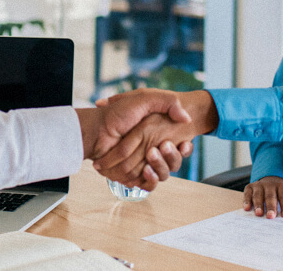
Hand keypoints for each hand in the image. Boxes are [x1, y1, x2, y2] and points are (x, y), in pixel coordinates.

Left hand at [93, 88, 216, 185]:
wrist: (97, 128)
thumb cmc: (118, 112)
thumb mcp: (145, 98)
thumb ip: (168, 102)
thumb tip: (186, 117)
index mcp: (157, 135)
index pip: (179, 148)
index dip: (185, 148)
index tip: (184, 143)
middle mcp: (152, 150)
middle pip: (173, 162)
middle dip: (173, 156)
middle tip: (166, 145)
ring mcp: (143, 164)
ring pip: (163, 174)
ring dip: (162, 166)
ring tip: (153, 153)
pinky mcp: (134, 176)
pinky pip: (149, 184)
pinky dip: (150, 180)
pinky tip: (147, 170)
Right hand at [243, 176, 282, 217]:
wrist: (273, 180)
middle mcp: (271, 184)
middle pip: (271, 196)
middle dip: (271, 206)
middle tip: (271, 216)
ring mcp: (259, 185)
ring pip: (258, 195)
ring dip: (258, 205)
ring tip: (259, 214)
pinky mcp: (250, 187)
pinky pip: (247, 193)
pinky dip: (247, 201)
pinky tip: (247, 208)